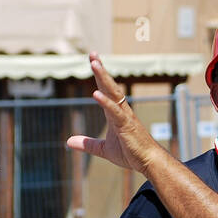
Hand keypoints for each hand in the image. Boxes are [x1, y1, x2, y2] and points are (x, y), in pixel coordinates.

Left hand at [65, 52, 161, 172]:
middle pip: (110, 86)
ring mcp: (125, 116)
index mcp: (115, 113)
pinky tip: (96, 94)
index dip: (99, 75)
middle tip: (93, 54)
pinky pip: (115, 112)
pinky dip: (105, 102)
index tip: (93, 60)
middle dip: (101, 70)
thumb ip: (88, 144)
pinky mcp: (127, 125)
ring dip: (103, 78)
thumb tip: (68, 141)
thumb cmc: (131, 153)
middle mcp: (121, 110)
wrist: (148, 162)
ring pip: (114, 93)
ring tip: (95, 65)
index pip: (106, 89)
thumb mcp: (104, 149)